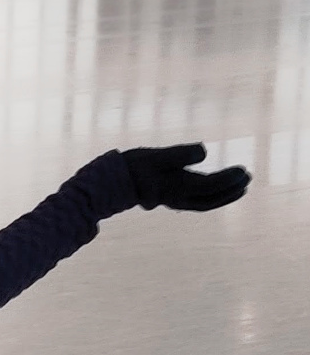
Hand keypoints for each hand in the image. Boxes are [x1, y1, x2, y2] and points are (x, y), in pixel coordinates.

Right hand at [122, 144, 250, 210]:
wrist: (108, 184)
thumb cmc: (131, 167)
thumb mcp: (156, 156)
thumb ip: (181, 154)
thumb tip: (204, 151)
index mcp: (177, 187)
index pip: (211, 184)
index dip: (229, 178)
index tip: (243, 170)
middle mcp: (177, 197)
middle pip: (211, 199)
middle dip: (231, 191)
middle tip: (247, 179)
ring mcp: (171, 200)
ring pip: (204, 203)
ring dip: (223, 197)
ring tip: (239, 188)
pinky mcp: (165, 198)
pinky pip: (195, 202)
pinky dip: (209, 198)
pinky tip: (211, 190)